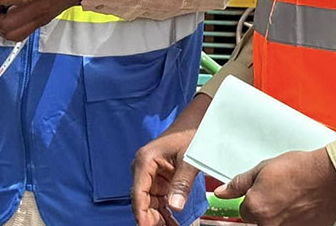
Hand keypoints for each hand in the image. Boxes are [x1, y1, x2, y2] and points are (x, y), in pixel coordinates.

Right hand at [132, 94, 210, 225]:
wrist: (197, 120)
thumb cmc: (191, 133)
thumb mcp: (189, 158)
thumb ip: (182, 183)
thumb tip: (175, 207)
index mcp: (145, 161)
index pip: (138, 193)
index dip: (142, 214)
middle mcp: (143, 168)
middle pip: (143, 200)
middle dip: (151, 218)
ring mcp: (151, 173)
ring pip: (150, 202)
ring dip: (158, 217)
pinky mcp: (160, 177)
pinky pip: (159, 198)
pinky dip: (165, 211)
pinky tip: (172, 222)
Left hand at [215, 148, 335, 225]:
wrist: (328, 176)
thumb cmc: (299, 169)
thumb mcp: (263, 169)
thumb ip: (239, 183)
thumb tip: (222, 192)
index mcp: (255, 208)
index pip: (243, 211)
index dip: (252, 199)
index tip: (261, 192)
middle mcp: (269, 224)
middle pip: (258, 220)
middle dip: (265, 208)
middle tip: (280, 193)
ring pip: (275, 224)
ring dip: (280, 214)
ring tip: (292, 198)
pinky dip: (294, 219)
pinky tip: (301, 206)